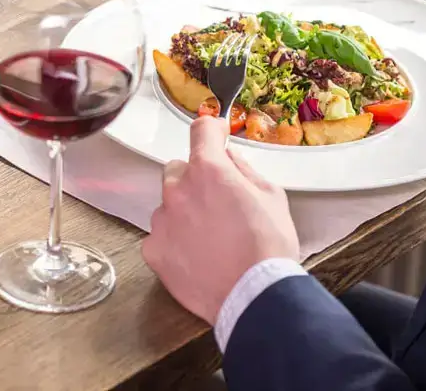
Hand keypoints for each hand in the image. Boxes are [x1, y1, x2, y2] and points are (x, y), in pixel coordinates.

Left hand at [141, 117, 299, 324]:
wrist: (254, 297)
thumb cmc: (268, 248)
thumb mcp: (272, 197)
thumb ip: (245, 170)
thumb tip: (230, 158)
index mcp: (208, 170)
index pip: (200, 130)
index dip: (211, 128)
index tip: (215, 132)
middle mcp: (177, 189)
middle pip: (178, 169)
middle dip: (195, 178)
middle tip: (217, 200)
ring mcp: (161, 220)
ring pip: (168, 204)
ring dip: (184, 211)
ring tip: (211, 236)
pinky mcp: (153, 249)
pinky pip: (160, 235)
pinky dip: (174, 240)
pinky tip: (197, 255)